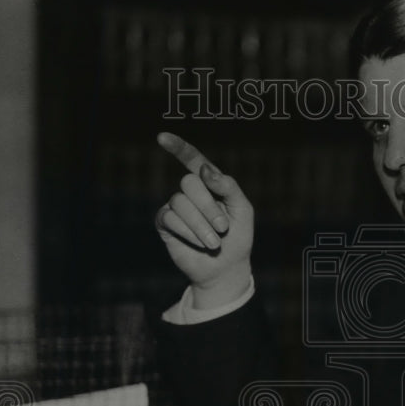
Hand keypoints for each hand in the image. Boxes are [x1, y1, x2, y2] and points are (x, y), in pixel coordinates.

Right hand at [155, 132, 253, 308]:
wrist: (226, 268)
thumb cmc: (238, 237)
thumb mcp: (243, 210)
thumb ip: (228, 186)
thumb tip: (204, 170)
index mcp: (210, 184)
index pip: (193, 159)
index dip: (178, 147)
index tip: (162, 137)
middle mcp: (191, 193)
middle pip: (188, 183)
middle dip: (208, 207)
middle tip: (223, 228)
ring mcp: (176, 207)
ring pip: (180, 203)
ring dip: (201, 225)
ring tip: (214, 242)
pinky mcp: (166, 224)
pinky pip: (170, 219)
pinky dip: (188, 233)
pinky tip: (198, 243)